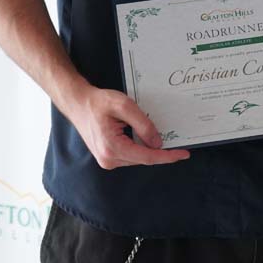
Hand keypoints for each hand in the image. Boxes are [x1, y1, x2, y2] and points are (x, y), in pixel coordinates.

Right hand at [67, 85, 189, 169]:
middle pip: (144, 159)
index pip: (147, 157)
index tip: (184, 154)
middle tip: (178, 143)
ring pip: (137, 158)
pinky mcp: (107, 157)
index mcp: (112, 148)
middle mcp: (109, 159)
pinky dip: (141, 148)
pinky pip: (130, 155)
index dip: (167, 156)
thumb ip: (143, 125)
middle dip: (161, 152)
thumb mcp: (124, 106)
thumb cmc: (99, 102)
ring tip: (159, 136)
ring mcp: (107, 160)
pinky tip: (145, 138)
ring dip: (150, 149)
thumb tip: (157, 143)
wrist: (78, 104)